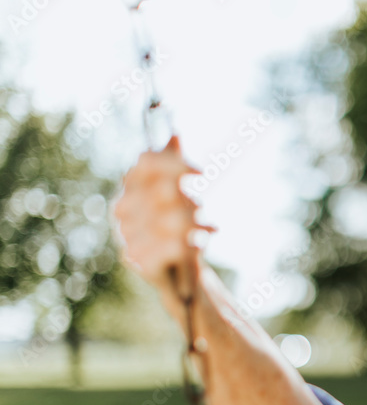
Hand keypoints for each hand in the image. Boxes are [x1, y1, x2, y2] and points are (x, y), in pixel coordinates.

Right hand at [114, 136, 214, 306]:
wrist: (179, 270)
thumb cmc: (179, 223)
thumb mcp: (180, 191)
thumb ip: (174, 163)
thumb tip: (174, 134)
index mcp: (132, 183)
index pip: (147, 162)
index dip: (174, 163)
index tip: (201, 172)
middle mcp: (123, 206)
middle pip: (160, 191)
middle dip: (186, 201)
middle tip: (200, 210)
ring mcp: (126, 234)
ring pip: (164, 221)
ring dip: (189, 224)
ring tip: (204, 227)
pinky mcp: (137, 260)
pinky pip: (164, 248)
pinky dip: (185, 245)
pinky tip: (198, 243)